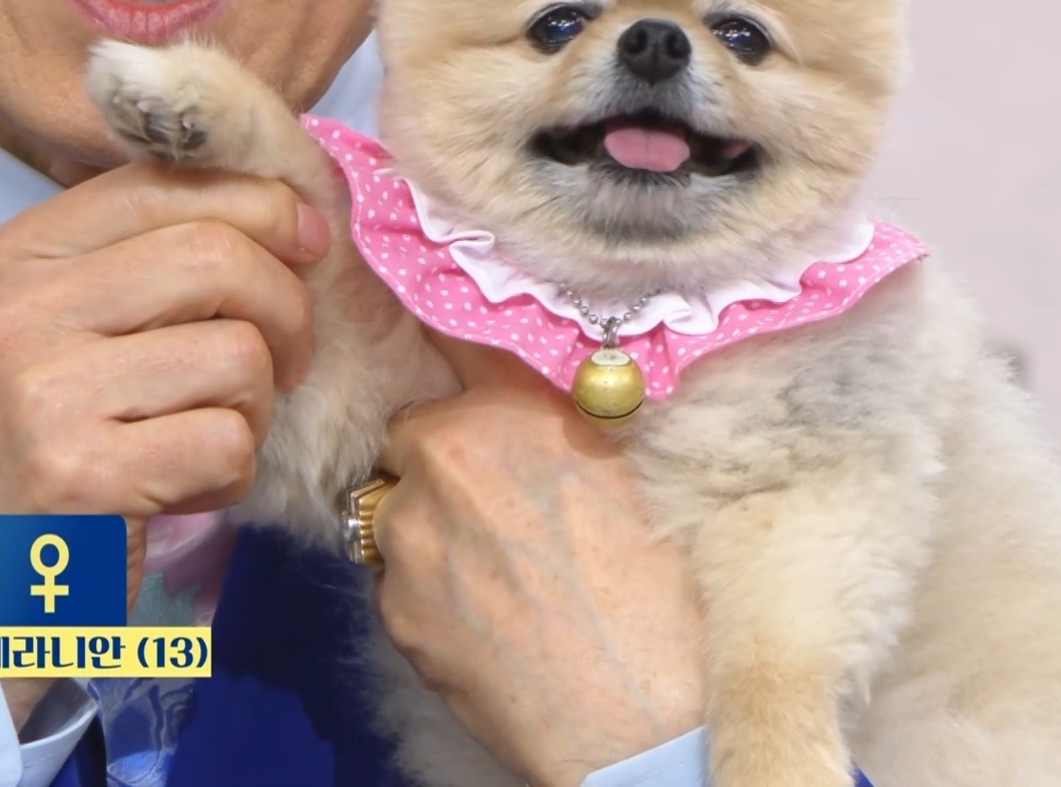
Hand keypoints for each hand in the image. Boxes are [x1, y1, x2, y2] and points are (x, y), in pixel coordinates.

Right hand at [0, 162, 330, 726]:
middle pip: (220, 256)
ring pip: (238, 353)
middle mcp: (19, 310)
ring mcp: (44, 390)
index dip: (262, 203)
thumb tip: (294, 210)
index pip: (168, 181)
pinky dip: (231, 474)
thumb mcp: (66, 330)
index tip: (306, 244)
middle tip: (290, 360)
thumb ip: (151, 262)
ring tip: (210, 436)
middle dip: (287, 309)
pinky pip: (227, 441)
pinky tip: (184, 490)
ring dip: (255, 408)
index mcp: (19, 255)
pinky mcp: (81, 473)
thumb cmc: (42, 448)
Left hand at [372, 335, 706, 786]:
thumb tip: (559, 382)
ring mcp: (407, 540)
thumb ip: (575, 415)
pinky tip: (490, 619)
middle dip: (448, 457)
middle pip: (415, 433)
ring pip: (396, 508)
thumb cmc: (666, 598)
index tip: (457, 350)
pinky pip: (396, 579)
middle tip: (507, 502)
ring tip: (503, 572)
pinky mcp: (394, 613)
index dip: (459, 346)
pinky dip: (429, 589)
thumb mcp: (639, 470)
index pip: (454, 336)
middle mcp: (442, 459)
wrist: (644, 723)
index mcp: (509, 410)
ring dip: (432, 524)